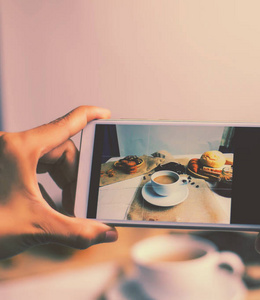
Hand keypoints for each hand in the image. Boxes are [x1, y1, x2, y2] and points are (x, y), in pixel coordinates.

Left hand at [0, 106, 117, 258]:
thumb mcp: (35, 227)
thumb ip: (77, 232)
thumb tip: (105, 233)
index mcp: (20, 149)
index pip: (65, 124)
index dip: (90, 117)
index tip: (105, 115)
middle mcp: (11, 147)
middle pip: (60, 149)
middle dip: (75, 175)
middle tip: (83, 198)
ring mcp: (5, 157)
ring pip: (47, 159)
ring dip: (62, 181)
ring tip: (67, 205)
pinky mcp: (2, 168)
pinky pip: (34, 168)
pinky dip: (47, 184)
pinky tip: (50, 205)